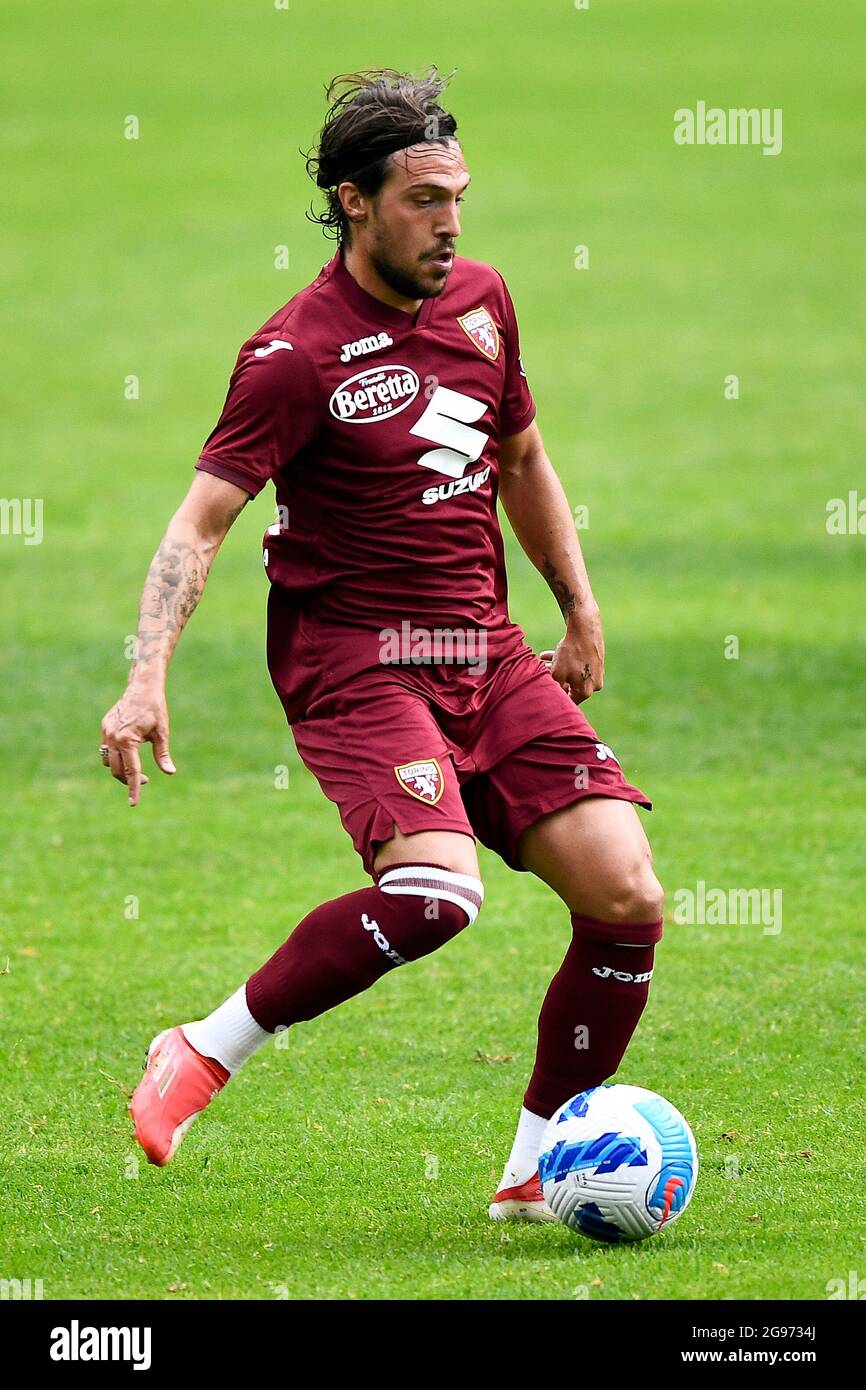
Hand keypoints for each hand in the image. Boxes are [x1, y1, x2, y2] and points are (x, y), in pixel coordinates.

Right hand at [100, 683, 175, 805]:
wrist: (142, 686)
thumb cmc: (155, 708)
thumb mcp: (162, 732)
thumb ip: (163, 754)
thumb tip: (170, 772)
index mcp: (127, 740)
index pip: (131, 771)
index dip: (133, 788)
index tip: (133, 803)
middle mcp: (113, 738)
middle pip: (117, 770)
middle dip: (129, 780)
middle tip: (146, 780)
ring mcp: (106, 732)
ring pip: (108, 762)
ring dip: (120, 769)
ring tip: (137, 769)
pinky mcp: (104, 727)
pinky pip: (106, 749)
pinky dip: (115, 757)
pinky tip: (128, 754)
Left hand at [540, 609, 604, 704]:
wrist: (585, 629)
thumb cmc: (571, 653)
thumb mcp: (557, 673)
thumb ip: (555, 688)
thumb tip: (550, 696)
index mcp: (586, 691)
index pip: (569, 702)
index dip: (555, 698)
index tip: (543, 693)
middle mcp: (594, 684)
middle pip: (570, 687)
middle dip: (554, 681)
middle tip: (540, 675)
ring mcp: (597, 672)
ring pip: (572, 674)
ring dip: (556, 669)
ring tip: (541, 664)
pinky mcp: (596, 660)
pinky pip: (578, 665)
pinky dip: (564, 661)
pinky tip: (546, 655)